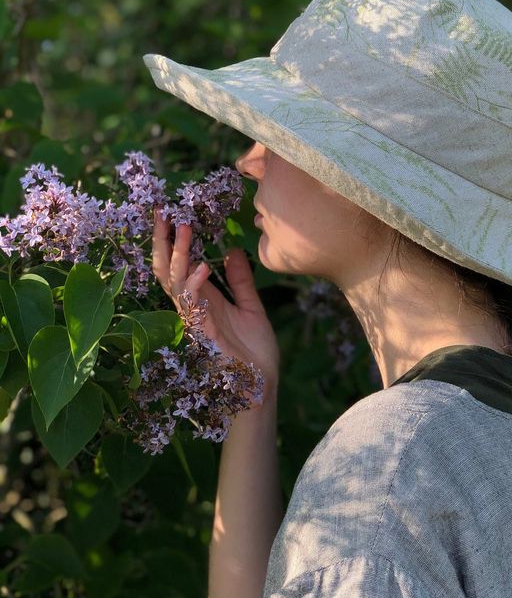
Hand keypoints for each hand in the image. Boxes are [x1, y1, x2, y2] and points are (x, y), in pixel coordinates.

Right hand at [152, 210, 279, 395]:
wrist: (262, 384)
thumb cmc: (254, 351)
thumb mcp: (250, 306)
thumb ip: (240, 280)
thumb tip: (233, 250)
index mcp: (202, 299)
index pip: (179, 264)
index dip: (171, 241)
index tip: (170, 213)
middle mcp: (193, 307)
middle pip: (167, 270)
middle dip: (163, 242)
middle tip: (164, 213)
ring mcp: (195, 321)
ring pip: (175, 283)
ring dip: (179, 255)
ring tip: (183, 228)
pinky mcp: (203, 335)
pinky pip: (193, 306)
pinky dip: (195, 285)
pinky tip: (203, 266)